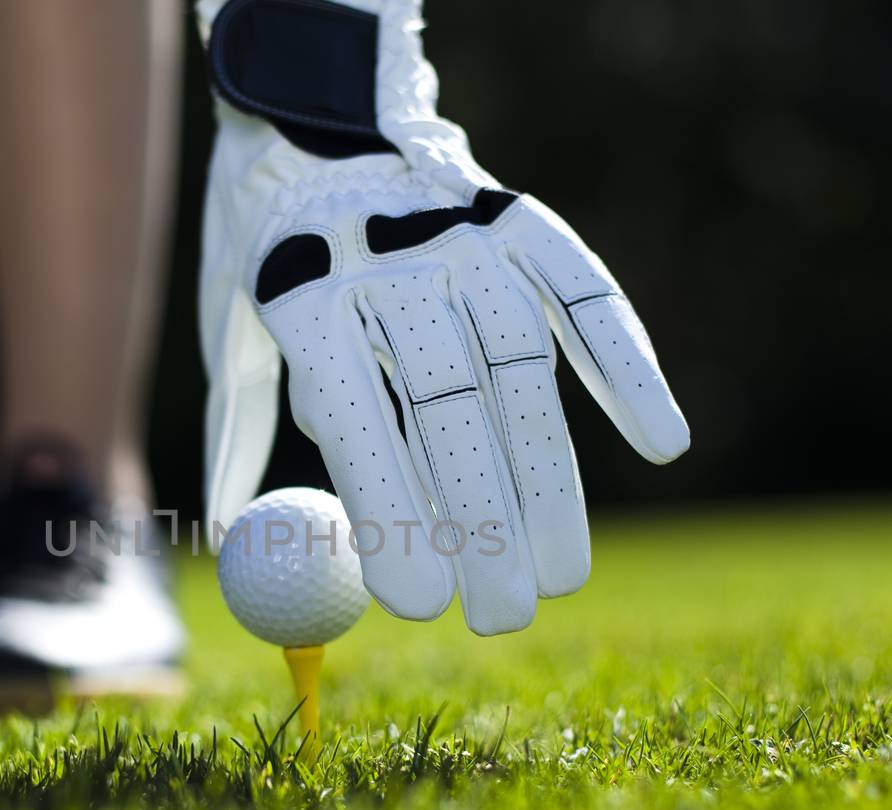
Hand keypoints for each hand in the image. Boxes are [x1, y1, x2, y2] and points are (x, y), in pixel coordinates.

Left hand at [198, 0, 689, 634]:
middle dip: (483, 524)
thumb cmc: (268, 244)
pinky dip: (626, 367)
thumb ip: (239, 428)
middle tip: (503, 614)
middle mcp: (392, 263)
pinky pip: (584, 298)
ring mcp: (463, 238)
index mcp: (304, 294)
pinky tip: (660, 440)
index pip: (355, 417)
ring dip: (550, 480)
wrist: (317, 112)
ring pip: (524, 369)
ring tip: (561, 574)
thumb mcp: (232, 325)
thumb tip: (235, 530)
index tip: (422, 605)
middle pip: (450, 407)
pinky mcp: (520, 221)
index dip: (393, 513)